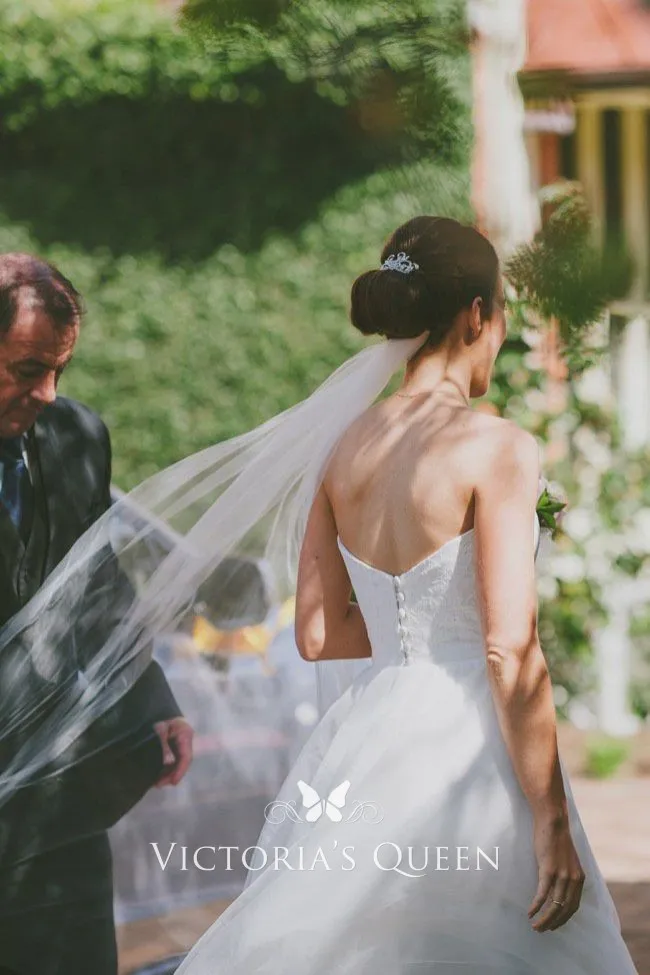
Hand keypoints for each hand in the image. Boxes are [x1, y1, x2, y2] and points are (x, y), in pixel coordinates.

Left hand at [153, 717, 193, 787]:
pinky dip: (164, 769)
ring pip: (176, 763)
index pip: (186, 757)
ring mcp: (179, 744)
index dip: (180, 771)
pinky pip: (171, 760)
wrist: (152, 709)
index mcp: (185, 735)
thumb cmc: (158, 717)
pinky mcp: (172, 747)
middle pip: (181, 762)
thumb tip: (164, 763)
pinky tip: (156, 775)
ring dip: (167, 774)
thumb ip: (162, 746)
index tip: (173, 782)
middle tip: (159, 784)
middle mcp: (184, 741)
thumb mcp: (159, 730)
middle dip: (171, 775)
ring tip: (156, 782)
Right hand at [528, 811, 585, 931]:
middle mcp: (573, 879)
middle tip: (542, 930)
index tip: (554, 926)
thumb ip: (565, 874)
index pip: (574, 906)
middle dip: (553, 923)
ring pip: (554, 905)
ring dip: (544, 919)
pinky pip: (542, 894)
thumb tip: (556, 887)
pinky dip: (537, 906)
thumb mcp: (566, 860)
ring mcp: (562, 875)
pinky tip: (530, 912)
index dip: (564, 918)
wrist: (554, 821)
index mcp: (579, 878)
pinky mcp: (549, 870)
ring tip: (535, 926)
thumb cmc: (556, 838)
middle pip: (565, 909)